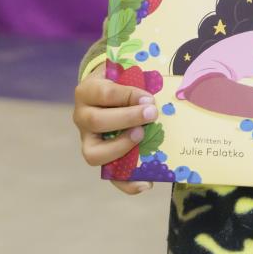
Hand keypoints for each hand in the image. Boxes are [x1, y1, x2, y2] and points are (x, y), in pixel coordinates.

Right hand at [73, 74, 158, 194]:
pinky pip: (108, 175)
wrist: (106, 88)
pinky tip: (146, 183)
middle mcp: (82, 116)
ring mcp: (88, 139)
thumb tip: (170, 82)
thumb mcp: (126, 71)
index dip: (127, 96)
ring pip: (94, 153)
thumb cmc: (121, 79)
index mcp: (88, 91)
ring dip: (121, 148)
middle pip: (96, 122)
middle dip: (126, 119)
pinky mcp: (100, 156)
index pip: (104, 93)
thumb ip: (139, 76)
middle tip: (151, 114)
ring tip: (142, 137)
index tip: (149, 97)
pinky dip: (126, 183)